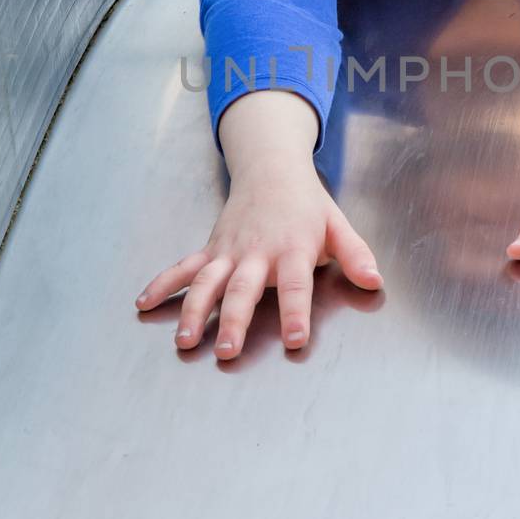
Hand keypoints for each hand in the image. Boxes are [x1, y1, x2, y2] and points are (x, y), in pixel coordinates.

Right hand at [135, 161, 382, 357]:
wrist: (271, 169)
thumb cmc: (307, 205)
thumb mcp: (338, 225)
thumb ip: (356, 254)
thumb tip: (374, 280)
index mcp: (292, 248)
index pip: (296, 285)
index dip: (296, 312)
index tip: (295, 340)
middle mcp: (257, 252)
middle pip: (243, 289)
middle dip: (233, 320)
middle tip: (226, 350)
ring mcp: (229, 251)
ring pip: (208, 282)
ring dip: (193, 310)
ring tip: (183, 339)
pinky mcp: (211, 248)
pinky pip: (184, 268)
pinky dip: (163, 284)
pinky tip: (144, 303)